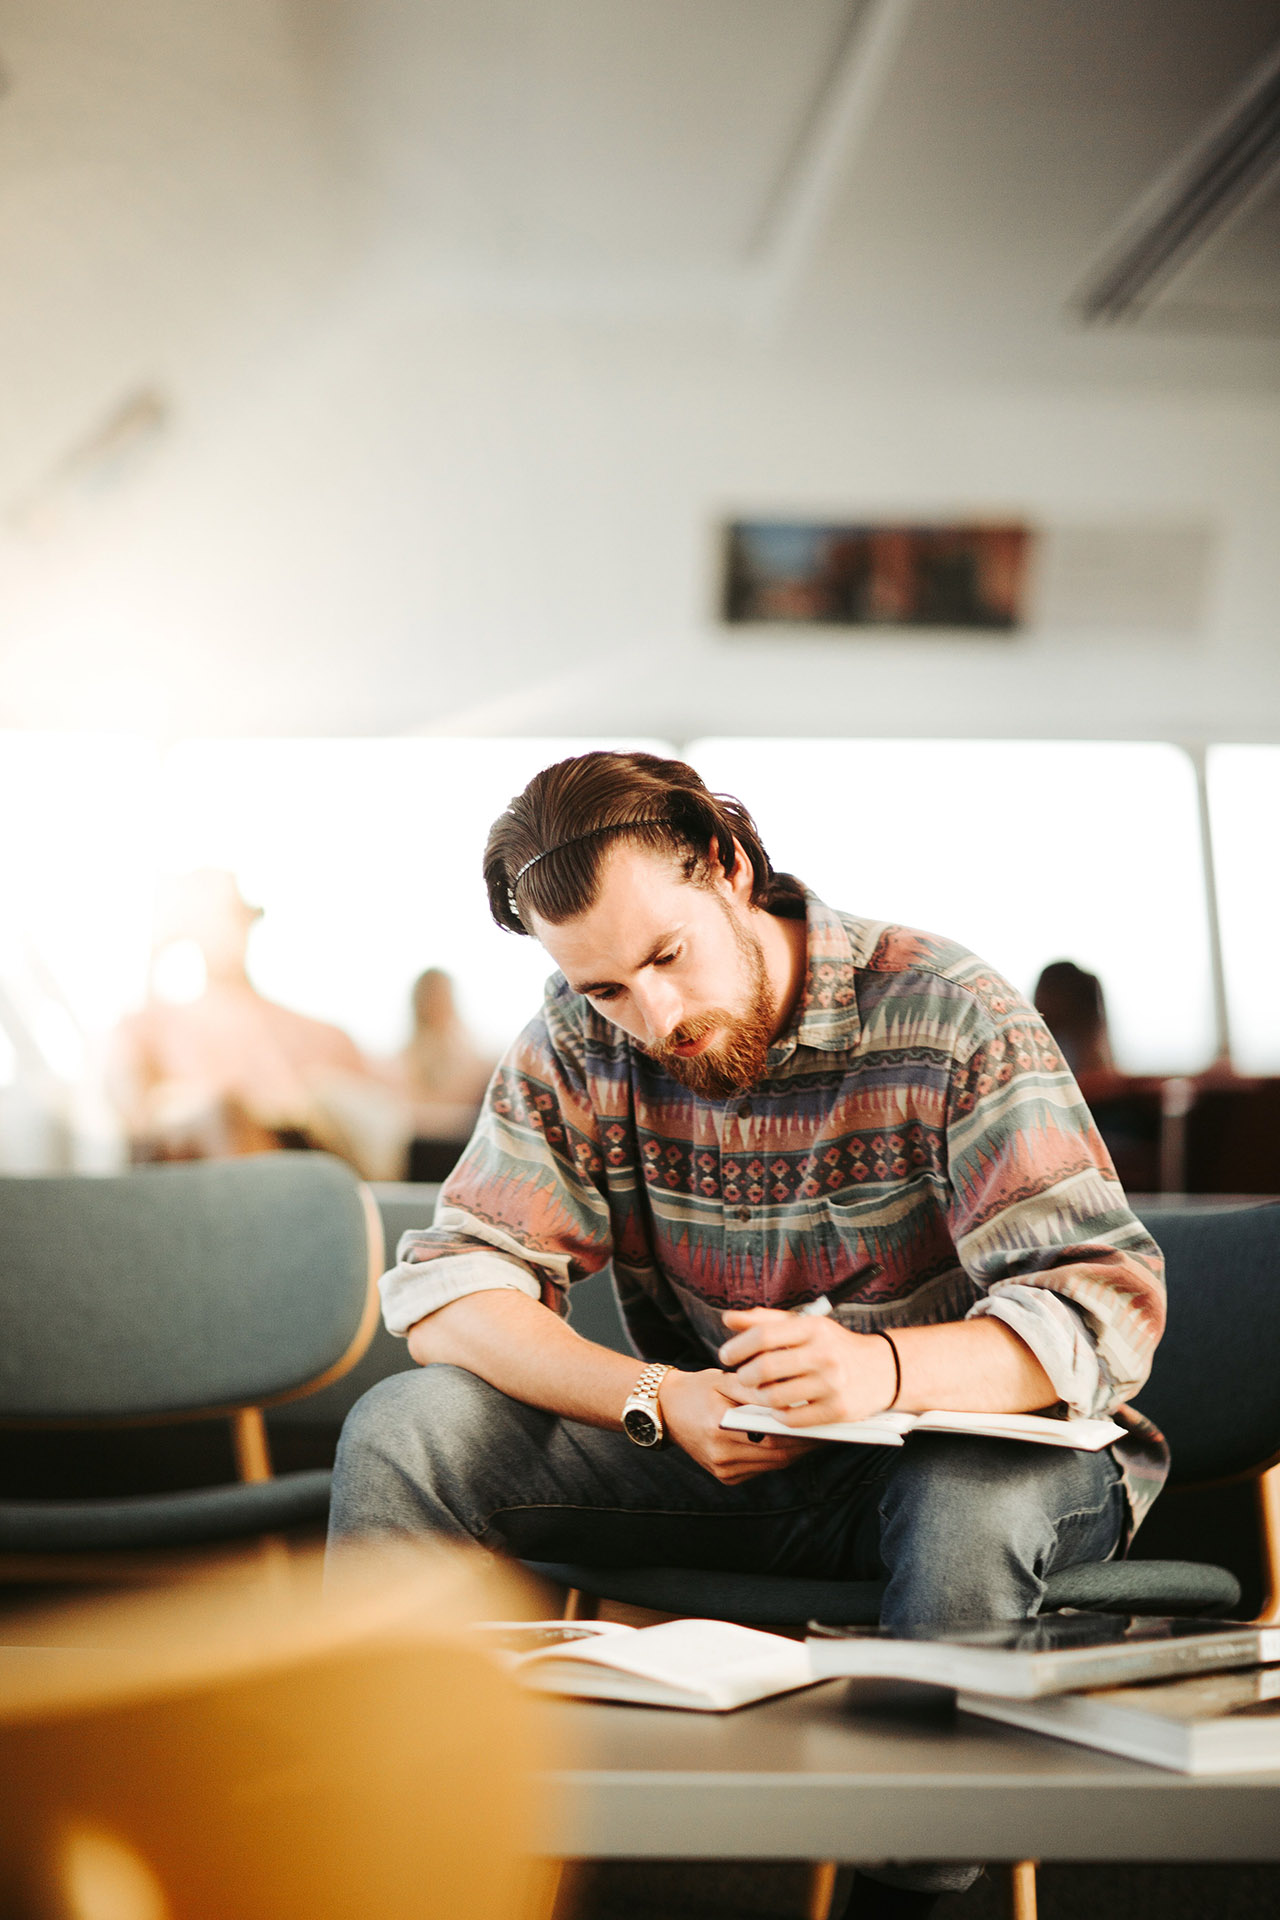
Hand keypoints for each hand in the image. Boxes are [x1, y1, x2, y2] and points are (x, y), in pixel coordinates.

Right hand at [658, 1369, 818, 1484]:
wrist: (665, 1411)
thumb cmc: (697, 1390)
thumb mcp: (724, 1381)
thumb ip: (756, 1389)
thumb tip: (791, 1396)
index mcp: (719, 1429)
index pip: (773, 1436)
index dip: (802, 1432)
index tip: (823, 1422)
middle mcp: (720, 1456)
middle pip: (777, 1454)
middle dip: (806, 1443)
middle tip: (829, 1430)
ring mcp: (723, 1471)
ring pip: (772, 1464)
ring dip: (796, 1451)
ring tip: (817, 1434)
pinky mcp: (726, 1477)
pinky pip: (761, 1468)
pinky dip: (779, 1455)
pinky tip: (794, 1443)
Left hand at [716, 1309, 897, 1426]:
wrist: (884, 1370)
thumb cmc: (834, 1345)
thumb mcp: (805, 1325)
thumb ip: (766, 1321)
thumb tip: (727, 1319)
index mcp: (813, 1328)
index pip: (763, 1335)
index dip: (738, 1346)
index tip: (726, 1356)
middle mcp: (824, 1354)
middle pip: (765, 1368)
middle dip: (744, 1375)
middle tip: (741, 1378)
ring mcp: (832, 1384)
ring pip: (775, 1397)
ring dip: (759, 1397)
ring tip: (758, 1393)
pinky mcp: (838, 1411)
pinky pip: (792, 1419)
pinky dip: (778, 1416)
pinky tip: (778, 1408)